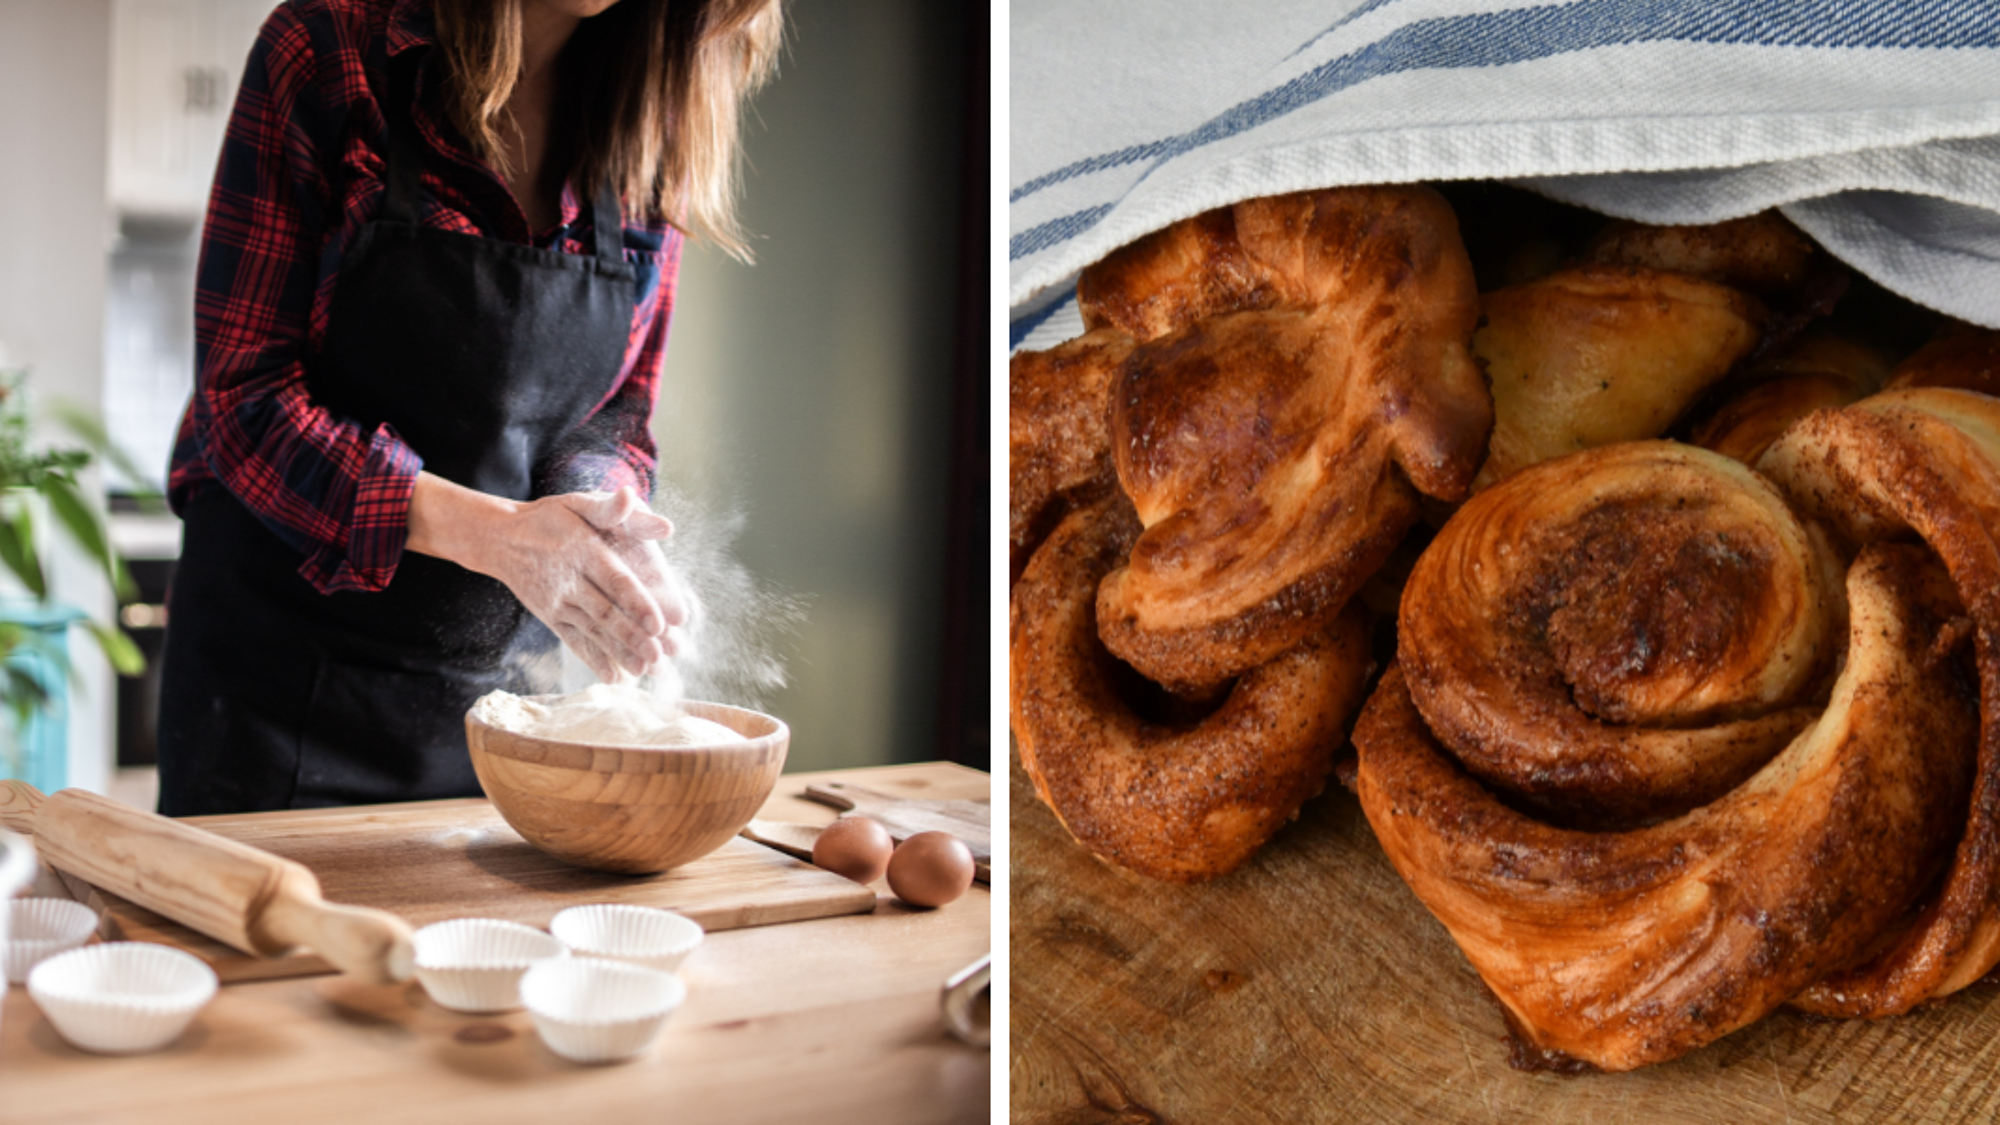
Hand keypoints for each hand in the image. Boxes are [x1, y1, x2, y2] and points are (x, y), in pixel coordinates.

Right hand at [407, 475, 684, 680]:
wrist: (499, 538)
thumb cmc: (550, 517)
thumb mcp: (578, 502)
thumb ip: (612, 508)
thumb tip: (646, 508)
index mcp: (583, 551)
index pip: (615, 581)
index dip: (637, 603)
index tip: (660, 623)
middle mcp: (569, 580)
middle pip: (606, 612)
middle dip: (633, 637)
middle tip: (659, 657)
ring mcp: (557, 602)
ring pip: (592, 631)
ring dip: (618, 652)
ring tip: (643, 671)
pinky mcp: (550, 616)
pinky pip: (573, 640)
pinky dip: (592, 659)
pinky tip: (612, 677)